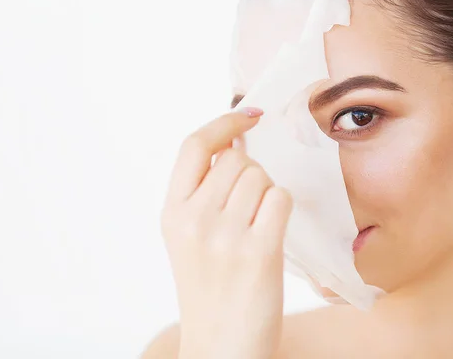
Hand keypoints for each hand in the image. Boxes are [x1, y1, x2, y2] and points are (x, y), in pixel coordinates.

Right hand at [161, 109, 292, 358]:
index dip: (223, 124)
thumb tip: (235, 143)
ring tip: (257, 223)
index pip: (194, 146)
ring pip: (260, 177)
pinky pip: (280, 199)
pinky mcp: (258, 251)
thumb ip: (202, 190)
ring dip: (266, 193)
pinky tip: (271, 230)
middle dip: (251, 172)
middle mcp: (193, 219)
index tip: (246, 117)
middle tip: (249, 204)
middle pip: (236, 160)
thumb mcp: (188, 236)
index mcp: (172, 212)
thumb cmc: (209, 287)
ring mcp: (225, 235)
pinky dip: (281, 208)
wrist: (220, 343)